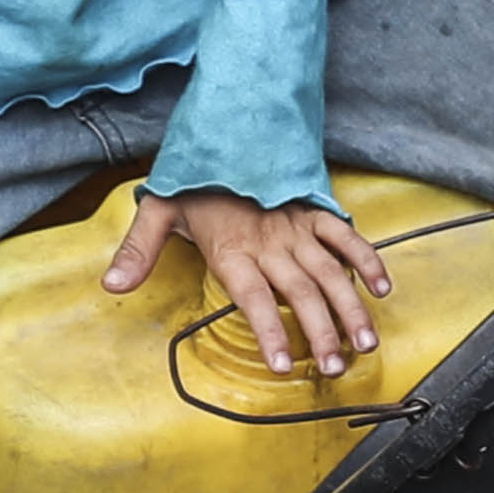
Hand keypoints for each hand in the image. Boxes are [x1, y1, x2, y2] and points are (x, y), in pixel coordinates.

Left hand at [114, 188, 394, 376]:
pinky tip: (382, 288)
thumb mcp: (158, 209)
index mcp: (232, 248)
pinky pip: (345, 236)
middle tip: (336, 368)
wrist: (226, 124)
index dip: (270, 331)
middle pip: (300, 293)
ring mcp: (295, 227)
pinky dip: (366, 259)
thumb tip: (111, 287)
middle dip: (322, 333)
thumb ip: (139, 250)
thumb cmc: (193, 178)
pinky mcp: (313, 211)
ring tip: (365, 343)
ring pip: (330, 272)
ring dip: (350, 308)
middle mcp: (269, 242)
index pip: (254, 297)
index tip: (284, 365)